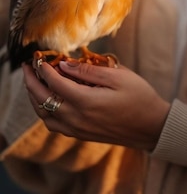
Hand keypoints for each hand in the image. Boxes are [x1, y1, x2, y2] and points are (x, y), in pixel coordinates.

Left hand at [22, 60, 170, 151]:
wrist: (152, 127)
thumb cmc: (140, 97)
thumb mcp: (118, 76)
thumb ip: (89, 71)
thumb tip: (64, 64)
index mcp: (85, 101)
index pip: (54, 83)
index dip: (43, 69)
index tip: (38, 58)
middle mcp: (76, 118)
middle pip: (43, 100)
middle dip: (32, 82)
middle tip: (27, 67)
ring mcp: (77, 129)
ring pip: (45, 115)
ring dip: (36, 98)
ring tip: (35, 83)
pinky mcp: (81, 135)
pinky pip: (54, 124)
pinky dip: (45, 111)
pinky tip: (50, 101)